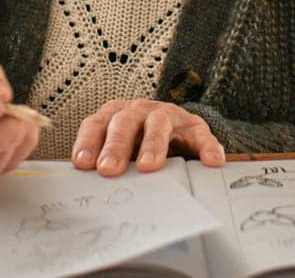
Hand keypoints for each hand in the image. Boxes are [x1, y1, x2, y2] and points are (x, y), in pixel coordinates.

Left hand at [71, 99, 225, 175]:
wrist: (175, 127)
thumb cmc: (138, 142)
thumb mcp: (119, 148)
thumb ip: (104, 160)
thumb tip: (84, 183)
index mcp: (115, 116)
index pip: (97, 125)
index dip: (89, 143)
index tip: (84, 164)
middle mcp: (139, 111)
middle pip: (125, 123)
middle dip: (116, 146)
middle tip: (109, 169)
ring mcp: (167, 116)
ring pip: (158, 124)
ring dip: (152, 144)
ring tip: (148, 166)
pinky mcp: (193, 126)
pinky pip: (201, 135)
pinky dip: (206, 147)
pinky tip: (211, 161)